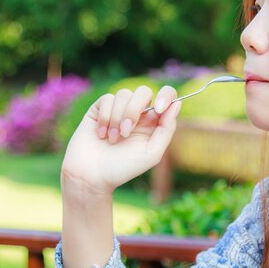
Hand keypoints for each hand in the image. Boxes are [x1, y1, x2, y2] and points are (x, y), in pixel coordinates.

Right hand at [61, 85, 180, 195]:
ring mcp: (118, 109)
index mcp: (153, 122)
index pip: (167, 95)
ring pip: (124, 94)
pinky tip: (102, 134)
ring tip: (112, 139)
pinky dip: (105, 117)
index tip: (159, 109)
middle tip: (127, 132)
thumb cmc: (123, 168)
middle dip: (135, 110)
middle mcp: (137, 113)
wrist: (91, 176)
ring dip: (118, 118)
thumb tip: (177, 103)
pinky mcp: (99, 109)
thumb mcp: (152, 153)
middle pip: (144, 91)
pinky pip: (107, 99)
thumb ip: (166, 129)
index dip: (166, 96)